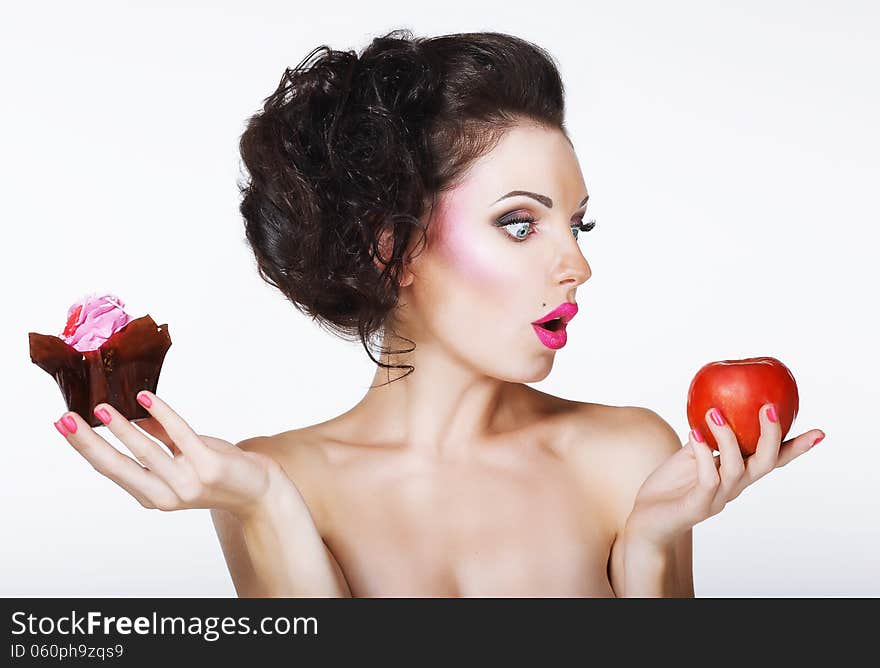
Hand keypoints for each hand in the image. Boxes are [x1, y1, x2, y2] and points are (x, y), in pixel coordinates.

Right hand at [53, 390, 281, 520]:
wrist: (260, 491)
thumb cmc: (219, 471)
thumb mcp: (183, 457)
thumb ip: (158, 439)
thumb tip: (133, 412)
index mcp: (153, 495)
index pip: (112, 469)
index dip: (86, 447)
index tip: (63, 424)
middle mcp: (166, 495)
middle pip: (118, 467)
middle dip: (89, 442)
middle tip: (65, 419)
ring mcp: (188, 483)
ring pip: (147, 452)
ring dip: (123, 428)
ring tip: (102, 408)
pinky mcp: (209, 467)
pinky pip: (181, 436)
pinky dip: (164, 415)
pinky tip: (148, 399)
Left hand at [624, 404, 824, 547]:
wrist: (647, 521)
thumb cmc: (670, 486)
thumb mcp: (690, 455)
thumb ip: (707, 437)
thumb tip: (716, 406)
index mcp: (737, 475)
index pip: (773, 461)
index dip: (796, 448)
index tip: (819, 432)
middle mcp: (734, 487)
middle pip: (764, 463)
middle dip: (771, 435)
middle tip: (769, 407)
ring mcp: (717, 499)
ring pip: (736, 468)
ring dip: (728, 437)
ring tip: (714, 411)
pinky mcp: (697, 506)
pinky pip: (707, 479)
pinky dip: (704, 454)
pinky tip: (695, 433)